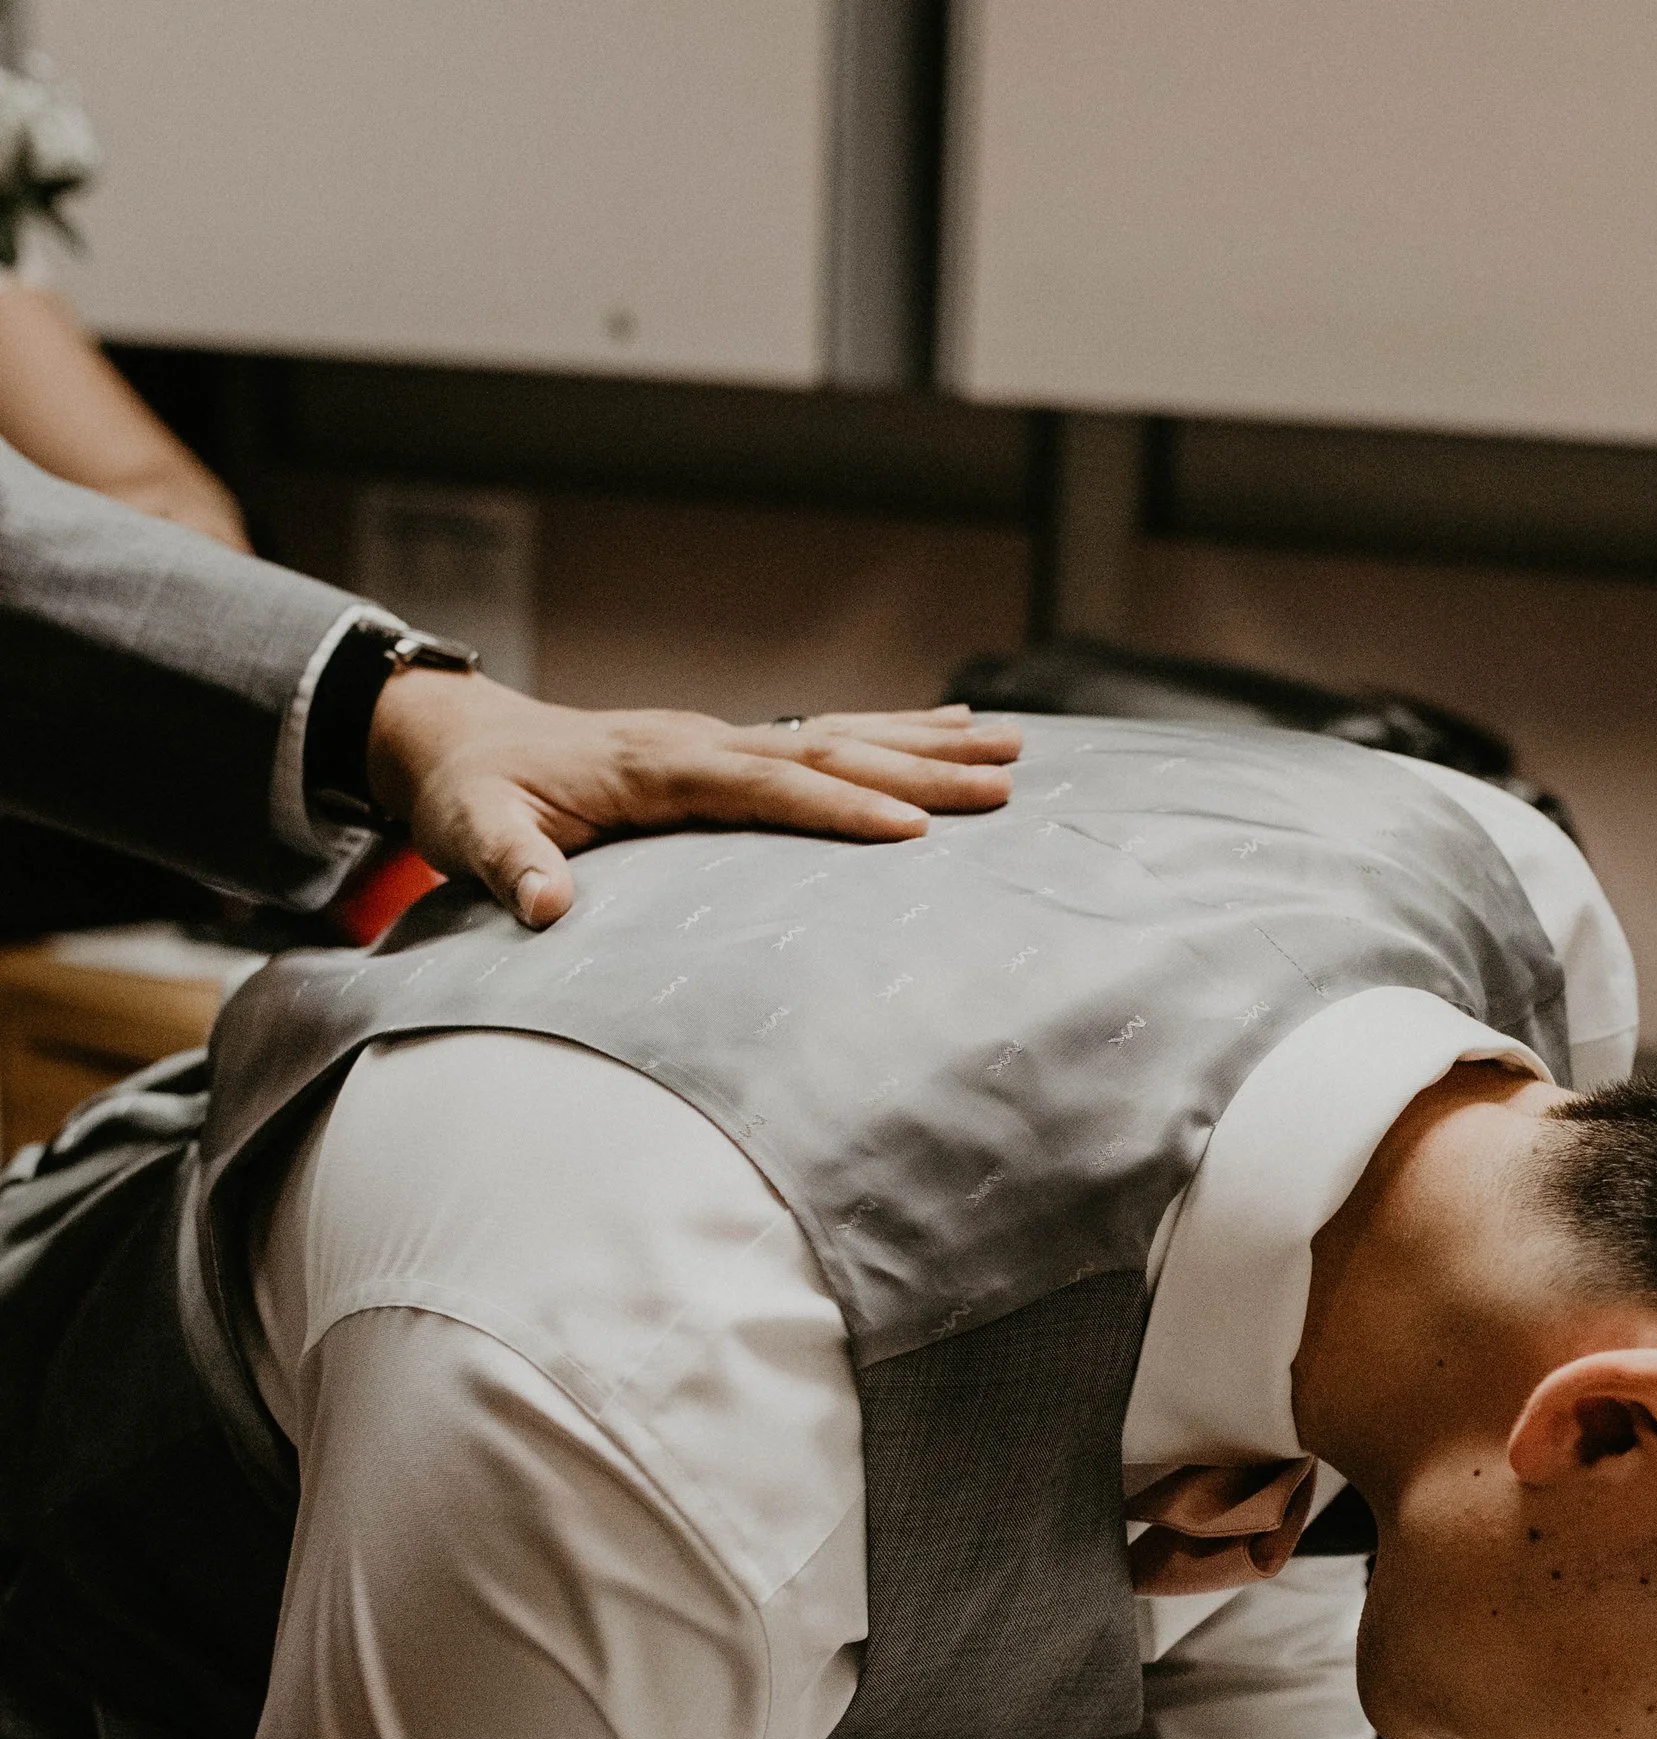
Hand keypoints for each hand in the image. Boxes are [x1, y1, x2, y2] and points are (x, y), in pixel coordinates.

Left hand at [364, 674, 1019, 925]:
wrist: (460, 741)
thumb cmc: (471, 795)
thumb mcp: (473, 833)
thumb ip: (510, 869)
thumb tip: (547, 908)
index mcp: (657, 764)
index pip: (765, 784)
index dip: (838, 804)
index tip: (911, 826)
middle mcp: (702, 740)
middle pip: (827, 746)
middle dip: (918, 767)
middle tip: (1001, 785)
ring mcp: (721, 737)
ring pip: (841, 730)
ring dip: (927, 740)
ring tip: (1008, 748)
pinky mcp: (730, 747)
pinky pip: (825, 732)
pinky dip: (894, 728)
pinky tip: (951, 725)